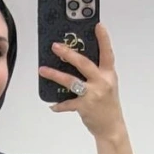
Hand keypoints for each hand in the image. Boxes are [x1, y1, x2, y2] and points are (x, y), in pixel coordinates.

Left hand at [39, 22, 125, 138]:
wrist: (111, 127)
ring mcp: (93, 95)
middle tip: (55, 46)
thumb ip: (96, 72)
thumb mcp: (107, 84)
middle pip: (83, 63)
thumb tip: (75, 59)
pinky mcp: (84, 107)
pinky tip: (52, 105)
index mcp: (109, 74)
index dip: (103, 39)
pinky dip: (59, 105)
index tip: (98, 25)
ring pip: (71, 81)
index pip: (107, 53)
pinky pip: (67, 104)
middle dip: (68, 53)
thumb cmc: (107, 104)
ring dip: (54, 75)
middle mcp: (102, 82)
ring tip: (42, 70)